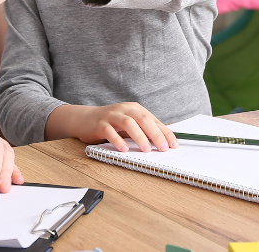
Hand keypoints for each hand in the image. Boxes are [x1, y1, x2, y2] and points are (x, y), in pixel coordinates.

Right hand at [49, 103, 177, 151]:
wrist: (84, 119)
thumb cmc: (111, 123)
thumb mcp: (129, 124)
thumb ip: (143, 130)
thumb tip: (163, 141)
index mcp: (134, 109)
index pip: (153, 120)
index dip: (165, 132)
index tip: (174, 145)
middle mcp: (124, 109)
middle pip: (143, 119)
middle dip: (155, 134)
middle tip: (163, 148)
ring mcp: (111, 116)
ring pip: (128, 123)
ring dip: (139, 136)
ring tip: (146, 149)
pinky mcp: (100, 124)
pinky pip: (110, 131)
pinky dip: (118, 140)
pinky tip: (124, 149)